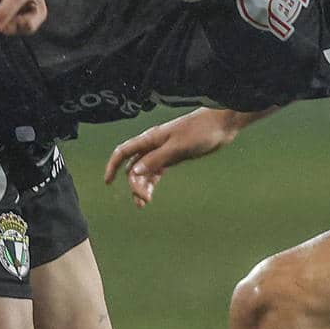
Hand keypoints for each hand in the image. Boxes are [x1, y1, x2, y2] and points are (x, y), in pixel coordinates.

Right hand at [103, 108, 246, 206]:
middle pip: (134, 166)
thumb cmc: (200, 131)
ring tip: (143, 203)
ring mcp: (163, 151)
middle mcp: (153, 145)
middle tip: (143, 201)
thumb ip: (156, 159)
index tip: (108, 182)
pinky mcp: (173, 157)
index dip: (112, 166)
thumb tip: (134, 172)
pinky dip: (152, 183)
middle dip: (134, 184)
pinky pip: (156, 171)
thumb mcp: (178, 147)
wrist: (221, 125)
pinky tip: (150, 194)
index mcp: (150, 138)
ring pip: (144, 171)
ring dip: (142, 186)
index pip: (123, 151)